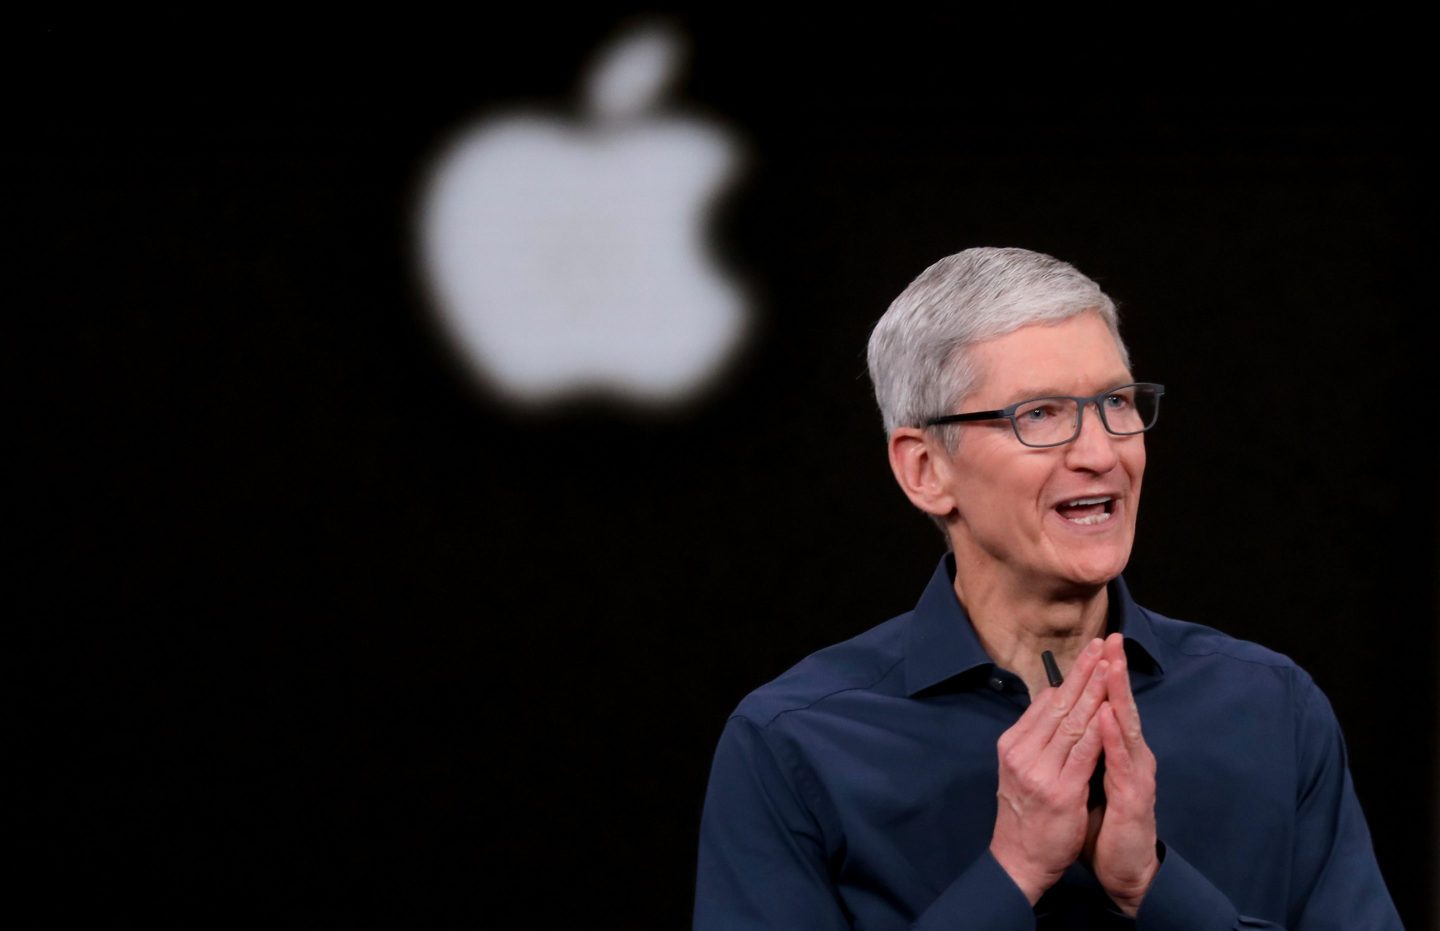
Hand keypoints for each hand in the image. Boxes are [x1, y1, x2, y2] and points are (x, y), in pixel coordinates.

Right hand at [989, 638, 1107, 903]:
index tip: (1090, 652)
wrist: (1018, 861)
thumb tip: (1050, 702)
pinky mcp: (1059, 792)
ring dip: (1094, 692)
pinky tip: (1110, 711)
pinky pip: (1083, 754)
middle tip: (1103, 644)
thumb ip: (1035, 738)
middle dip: (1084, 673)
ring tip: (1110, 667)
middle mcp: (1022, 752)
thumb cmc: (1025, 815)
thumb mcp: (1019, 769)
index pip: (1046, 702)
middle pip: (1059, 705)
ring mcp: (1039, 772)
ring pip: (1073, 723)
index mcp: (1013, 744)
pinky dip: (1099, 730)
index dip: (1071, 675)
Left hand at [1089, 632, 1159, 915]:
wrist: (1123, 868)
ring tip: (1113, 664)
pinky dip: (1116, 738)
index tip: (1099, 642)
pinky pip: (1123, 764)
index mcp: (1119, 750)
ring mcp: (1136, 776)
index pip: (1109, 704)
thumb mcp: (1088, 776)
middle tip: (1112, 637)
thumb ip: (1085, 747)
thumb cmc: (1103, 821)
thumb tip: (1067, 716)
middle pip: (1121, 707)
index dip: (1104, 674)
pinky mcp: (1136, 798)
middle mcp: (1132, 757)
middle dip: (1114, 672)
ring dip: (1118, 695)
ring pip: (1127, 729)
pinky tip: (1110, 717)